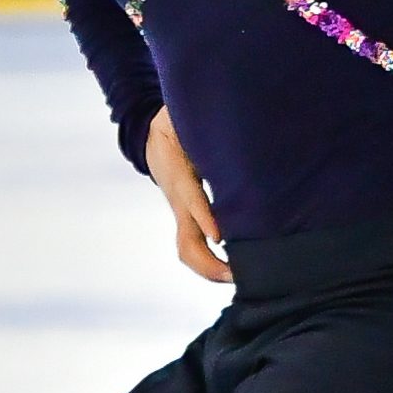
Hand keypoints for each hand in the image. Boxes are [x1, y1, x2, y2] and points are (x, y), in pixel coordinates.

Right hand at [147, 107, 230, 283]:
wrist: (152, 135)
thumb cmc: (176, 119)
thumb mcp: (181, 114)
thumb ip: (198, 121)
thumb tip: (223, 119)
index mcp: (176, 169)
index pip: (190, 197)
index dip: (204, 215)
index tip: (220, 235)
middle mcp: (178, 198)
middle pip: (186, 239)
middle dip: (208, 261)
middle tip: (236, 274)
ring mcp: (182, 211)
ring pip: (189, 248)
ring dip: (211, 268)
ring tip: (240, 279)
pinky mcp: (188, 216)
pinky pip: (196, 244)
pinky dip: (213, 261)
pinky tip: (239, 268)